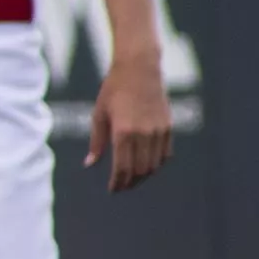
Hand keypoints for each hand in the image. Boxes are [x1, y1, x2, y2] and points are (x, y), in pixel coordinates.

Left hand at [86, 52, 171, 191]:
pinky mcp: (168, 127)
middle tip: (121, 187)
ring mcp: (159, 131)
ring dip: (143, 176)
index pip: (122, 168)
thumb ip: (96, 142)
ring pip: (154, 165)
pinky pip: (165, 155)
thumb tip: (90, 164)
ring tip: (132, 179)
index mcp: (124, 132)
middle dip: (130, 182)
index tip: (112, 189)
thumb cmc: (113, 90)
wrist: (140, 69)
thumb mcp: (99, 114)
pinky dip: (156, 164)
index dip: (118, 182)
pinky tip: (146, 166)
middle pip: (140, 171)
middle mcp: (144, 134)